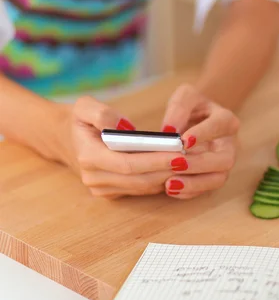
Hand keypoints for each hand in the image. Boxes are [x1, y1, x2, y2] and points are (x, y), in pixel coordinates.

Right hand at [57, 96, 182, 198]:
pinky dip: (160, 180)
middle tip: (193, 159)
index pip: (128, 164)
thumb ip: (102, 113)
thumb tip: (126, 127)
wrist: (64, 138)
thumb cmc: (79, 119)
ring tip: (191, 163)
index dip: (156, 161)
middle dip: (168, 170)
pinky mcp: (111, 192)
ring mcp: (102, 188)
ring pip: (143, 187)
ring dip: (168, 177)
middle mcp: (95, 178)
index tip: (180, 153)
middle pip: (139, 179)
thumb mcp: (83, 106)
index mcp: (89, 157)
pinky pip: (140, 189)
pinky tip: (178, 169)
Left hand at [160, 83, 239, 198]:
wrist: (199, 119)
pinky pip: (206, 190)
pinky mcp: (214, 177)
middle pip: (224, 160)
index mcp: (226, 120)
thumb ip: (179, 107)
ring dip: (195, 184)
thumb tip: (169, 130)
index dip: (203, 134)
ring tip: (169, 184)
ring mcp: (224, 163)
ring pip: (218, 179)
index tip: (184, 141)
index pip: (219, 126)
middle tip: (175, 163)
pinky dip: (189, 192)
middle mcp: (230, 144)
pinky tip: (170, 189)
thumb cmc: (193, 107)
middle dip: (199, 164)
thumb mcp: (186, 96)